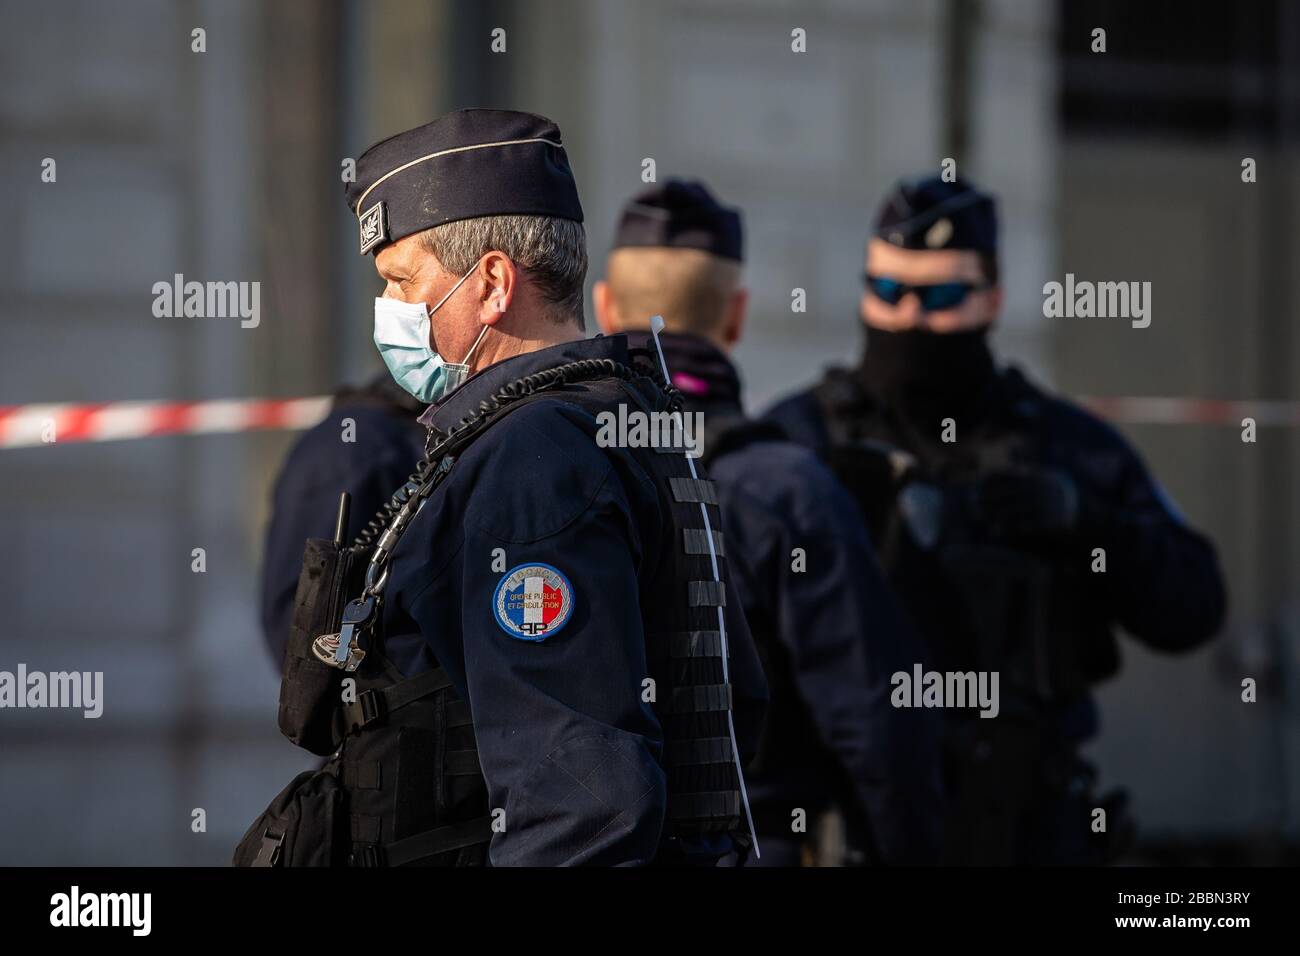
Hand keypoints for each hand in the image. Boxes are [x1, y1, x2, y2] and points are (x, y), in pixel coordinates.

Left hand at [965, 466, 1080, 538]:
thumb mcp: (1050, 476)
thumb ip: (1031, 468)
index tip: (979, 483)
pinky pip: (1030, 525)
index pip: (1018, 476)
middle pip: (1015, 493)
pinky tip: (998, 530)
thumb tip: (1012, 450)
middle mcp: (1050, 490)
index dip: (997, 479)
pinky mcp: (1057, 523)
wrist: (1090, 516)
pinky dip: (1012, 527)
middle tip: (973, 501)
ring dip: (998, 514)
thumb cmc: (1061, 495)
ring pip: (1021, 510)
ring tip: (981, 517)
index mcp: (1046, 477)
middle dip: (993, 497)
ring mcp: (1054, 506)